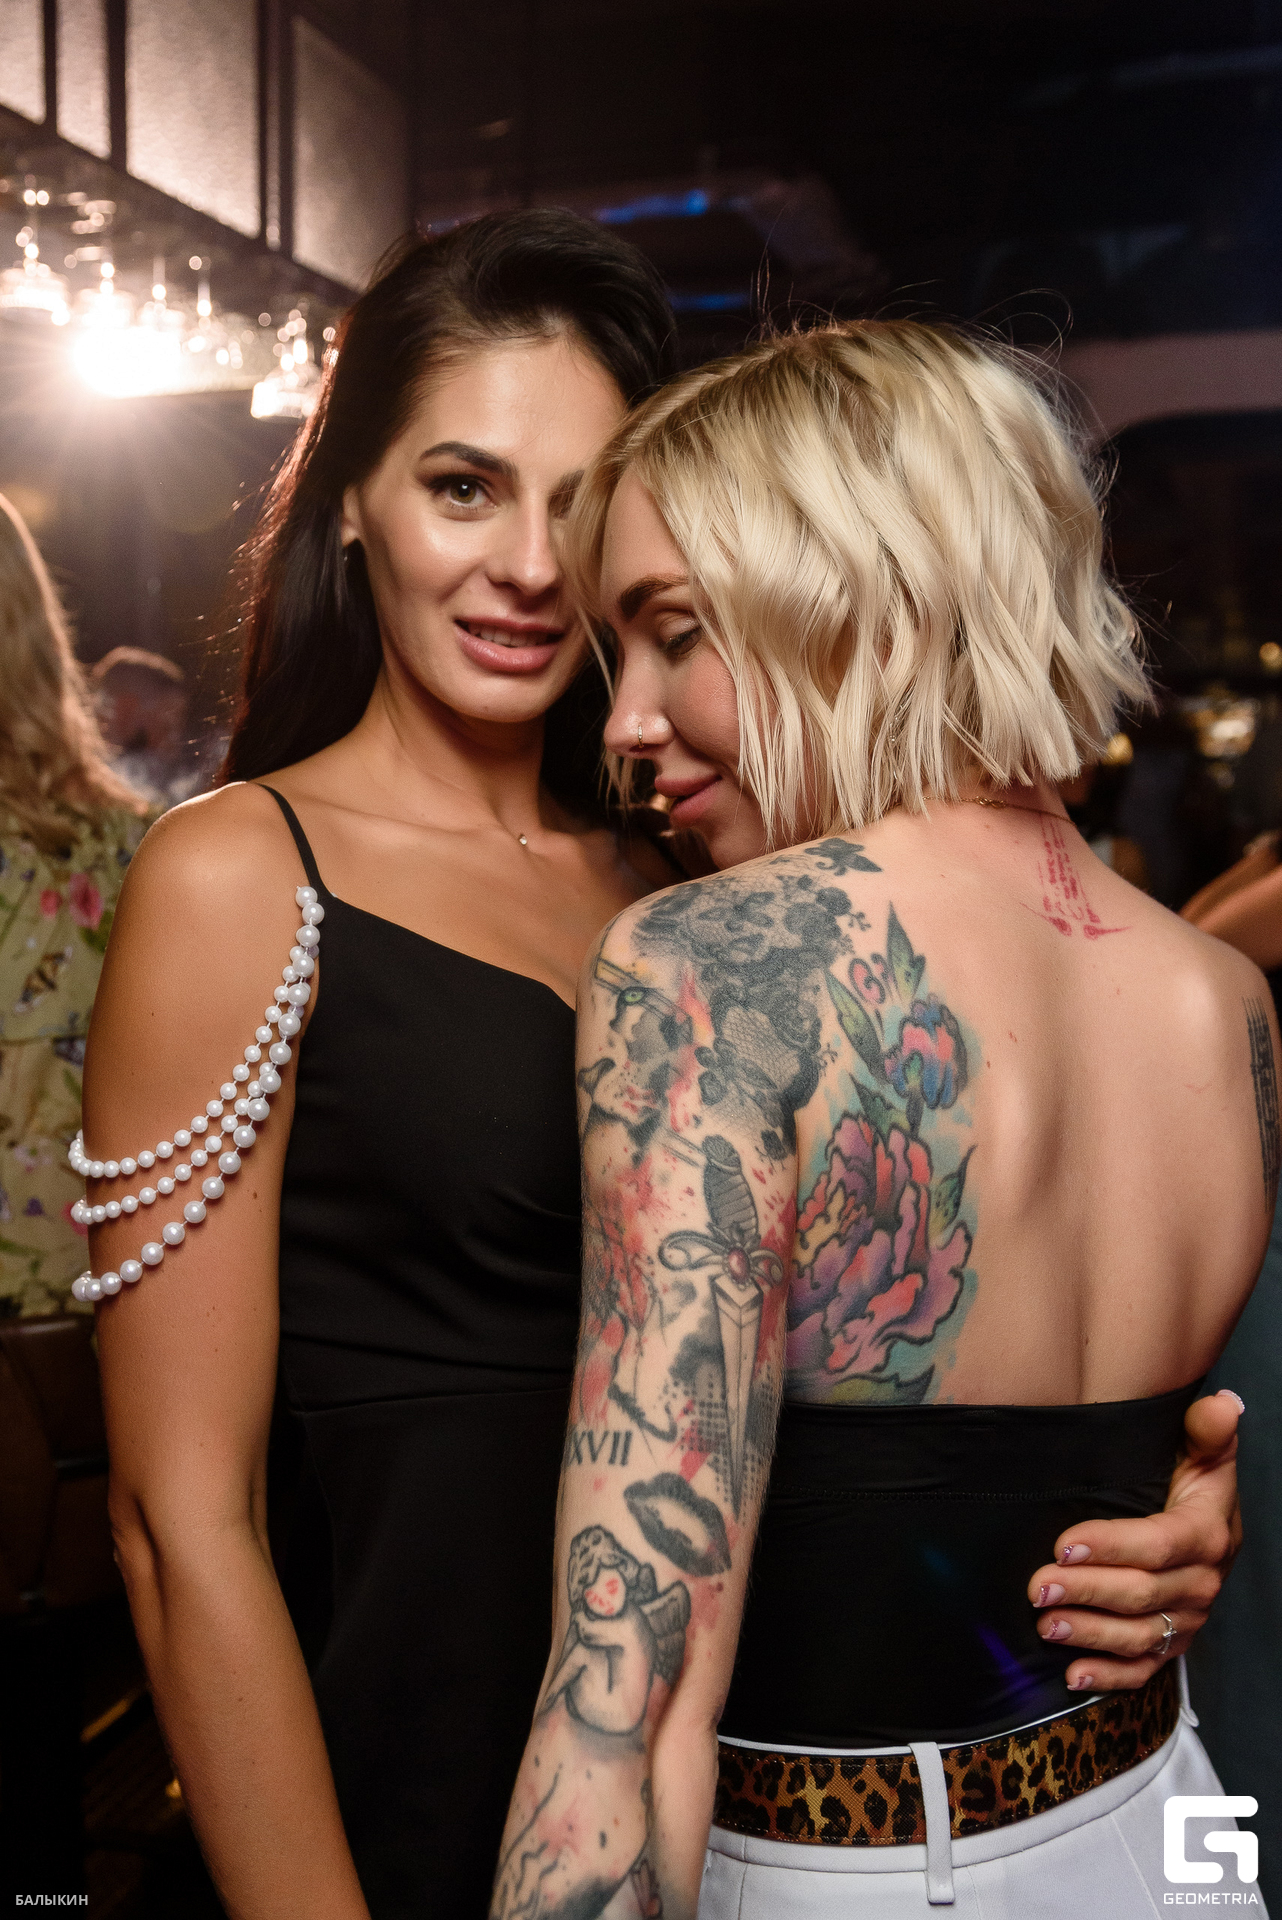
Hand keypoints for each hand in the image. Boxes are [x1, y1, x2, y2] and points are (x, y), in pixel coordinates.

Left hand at [1026, 1389, 1241, 1691]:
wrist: (1208, 1528)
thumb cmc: (1192, 1483)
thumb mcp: (1202, 1452)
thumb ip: (1207, 1430)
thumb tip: (1224, 1404)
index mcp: (1206, 1534)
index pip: (1158, 1544)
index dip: (1111, 1546)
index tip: (1064, 1542)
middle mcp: (1201, 1582)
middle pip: (1142, 1594)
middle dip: (1087, 1591)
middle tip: (1038, 1586)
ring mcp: (1187, 1618)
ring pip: (1139, 1636)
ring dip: (1090, 1634)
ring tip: (1046, 1624)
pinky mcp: (1172, 1643)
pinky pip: (1144, 1669)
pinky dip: (1109, 1676)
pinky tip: (1073, 1675)